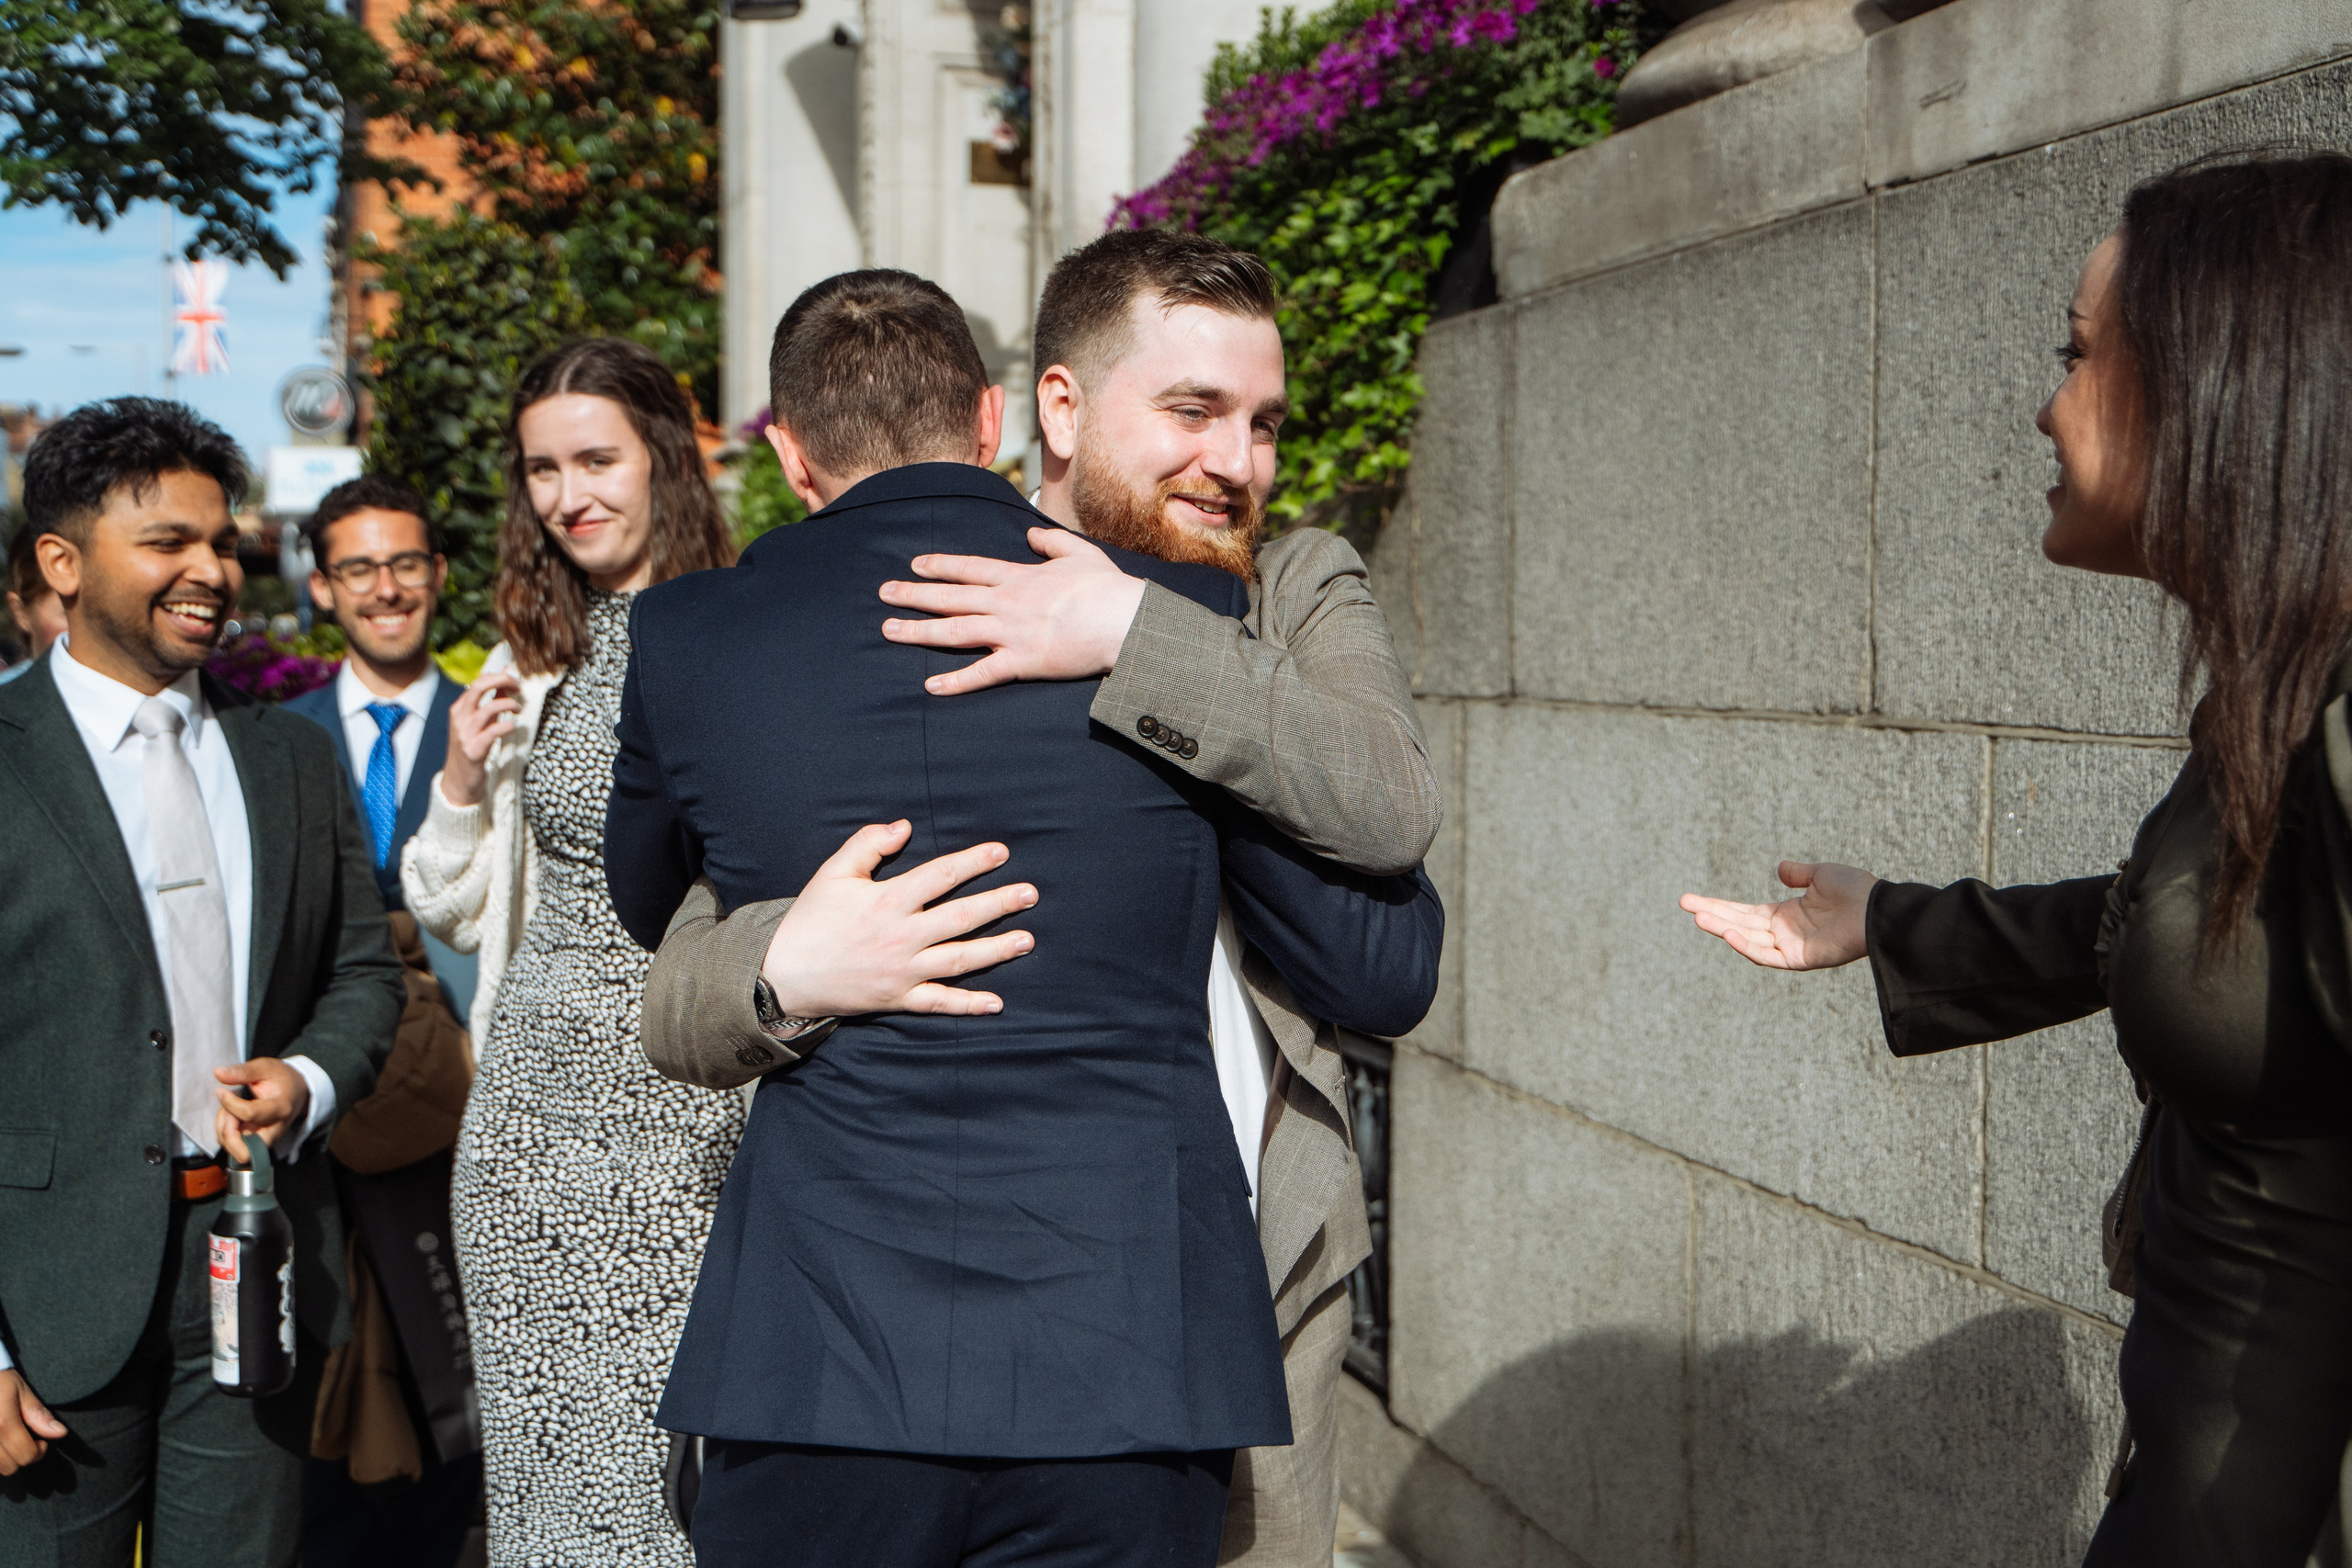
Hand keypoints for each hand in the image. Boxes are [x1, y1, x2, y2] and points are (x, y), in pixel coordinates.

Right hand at [0, 1369, 63, 1474]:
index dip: (39, 1451)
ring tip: (10, 1441)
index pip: (26, 1455)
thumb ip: (38, 1415)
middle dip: (23, 1457)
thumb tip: (60, 1433)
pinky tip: (0, 1443)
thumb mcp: (21, 1391)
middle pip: (10, 1467)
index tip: (41, 1440)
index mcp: (2, 1424)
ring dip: (6, 1460)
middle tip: (26, 1440)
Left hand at [214, 1058, 313, 1162]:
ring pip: (235, 1150)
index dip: (229, 1103)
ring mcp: (267, 1140)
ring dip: (224, 1130)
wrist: (297, 1092)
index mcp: (280, 1108)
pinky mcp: (259, 1144)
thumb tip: (218, 1073)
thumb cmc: (281, 1079)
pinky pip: (234, 1147)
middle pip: (245, 1152)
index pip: (250, 1114)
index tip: (221, 1091)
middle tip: (228, 1113)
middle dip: (227, 1133)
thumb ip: (243, 1071)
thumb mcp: (265, 1067)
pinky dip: (226, 1133)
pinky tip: (232, 1117)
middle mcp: (275, 1130)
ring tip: (229, 1110)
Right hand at [442, 671, 522, 806]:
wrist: (459, 779)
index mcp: (459, 708)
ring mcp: (465, 734)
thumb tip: (506, 672)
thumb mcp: (481, 721)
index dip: (500, 677)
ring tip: (518, 709)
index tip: (515, 682)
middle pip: (478, 687)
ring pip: (488, 708)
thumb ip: (493, 698)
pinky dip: (507, 726)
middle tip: (518, 686)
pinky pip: (492, 732)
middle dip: (502, 680)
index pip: (478, 682)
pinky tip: (512, 727)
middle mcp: (459, 718)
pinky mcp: (473, 750)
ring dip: (509, 704)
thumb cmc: (473, 746)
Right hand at [763, 820, 1037, 1017]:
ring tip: (1027, 939)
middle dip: (999, 903)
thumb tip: (905, 825)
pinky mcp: (898, 998)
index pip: (940, 876)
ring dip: (997, 949)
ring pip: (960, 959)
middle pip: (961, 917)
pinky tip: (996, 1002)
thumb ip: (869, 844)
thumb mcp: (833, 873)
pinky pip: (939, 1003)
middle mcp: (901, 936)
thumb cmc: (810, 920)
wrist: (782, 975)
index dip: (973, 862)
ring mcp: (903, 971)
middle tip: (1031, 894)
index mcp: (887, 901)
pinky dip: (968, 1004)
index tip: (1001, 853)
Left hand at [879, 528, 1147, 696]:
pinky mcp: (1022, 661)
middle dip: (914, 595)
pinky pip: (982, 673)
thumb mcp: (1079, 552)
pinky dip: (955, 681)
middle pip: (951, 597)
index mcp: (1019, 576)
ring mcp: (1011, 632)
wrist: (1124, 619)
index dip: (940, 566)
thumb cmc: (1107, 588)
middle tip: (884, 594)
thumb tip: (1030, 533)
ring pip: (955, 630)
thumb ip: (1050, 542)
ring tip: (888, 631)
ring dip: (918, 631)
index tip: (915, 564)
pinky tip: (930, 685)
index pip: (970, 568)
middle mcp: (1007, 602)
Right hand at [1678, 861, 1878, 970]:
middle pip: (1738, 924)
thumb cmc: (1857, 890)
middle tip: (1683, 903)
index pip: (1743, 912)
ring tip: (1697, 916)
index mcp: (1785, 914)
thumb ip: (1799, 873)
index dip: (1718, 905)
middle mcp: (1783, 932)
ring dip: (1722, 928)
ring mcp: (1790, 947)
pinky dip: (1747, 947)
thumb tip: (1778, 869)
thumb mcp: (1822, 874)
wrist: (1880, 908)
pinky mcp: (1800, 959)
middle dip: (1711, 914)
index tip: (1692, 899)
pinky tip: (1729, 934)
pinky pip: (1767, 956)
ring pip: (1747, 939)